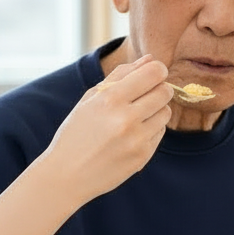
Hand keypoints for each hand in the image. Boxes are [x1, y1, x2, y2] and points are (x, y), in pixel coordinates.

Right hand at [41, 55, 172, 203]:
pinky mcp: (143, 156)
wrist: (67, 174)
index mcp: (109, 99)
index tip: (154, 73)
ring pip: (166, 112)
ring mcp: (136, 139)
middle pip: (165, 91)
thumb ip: (120, 75)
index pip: (153, 73)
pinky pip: (160, 132)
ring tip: (137, 116)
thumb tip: (150, 59)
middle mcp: (125, 118)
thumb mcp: (90, 99)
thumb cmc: (76, 133)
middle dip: (160, 88)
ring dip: (156, 110)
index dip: (158, 70)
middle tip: (147, 94)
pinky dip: (151, 129)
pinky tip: (133, 133)